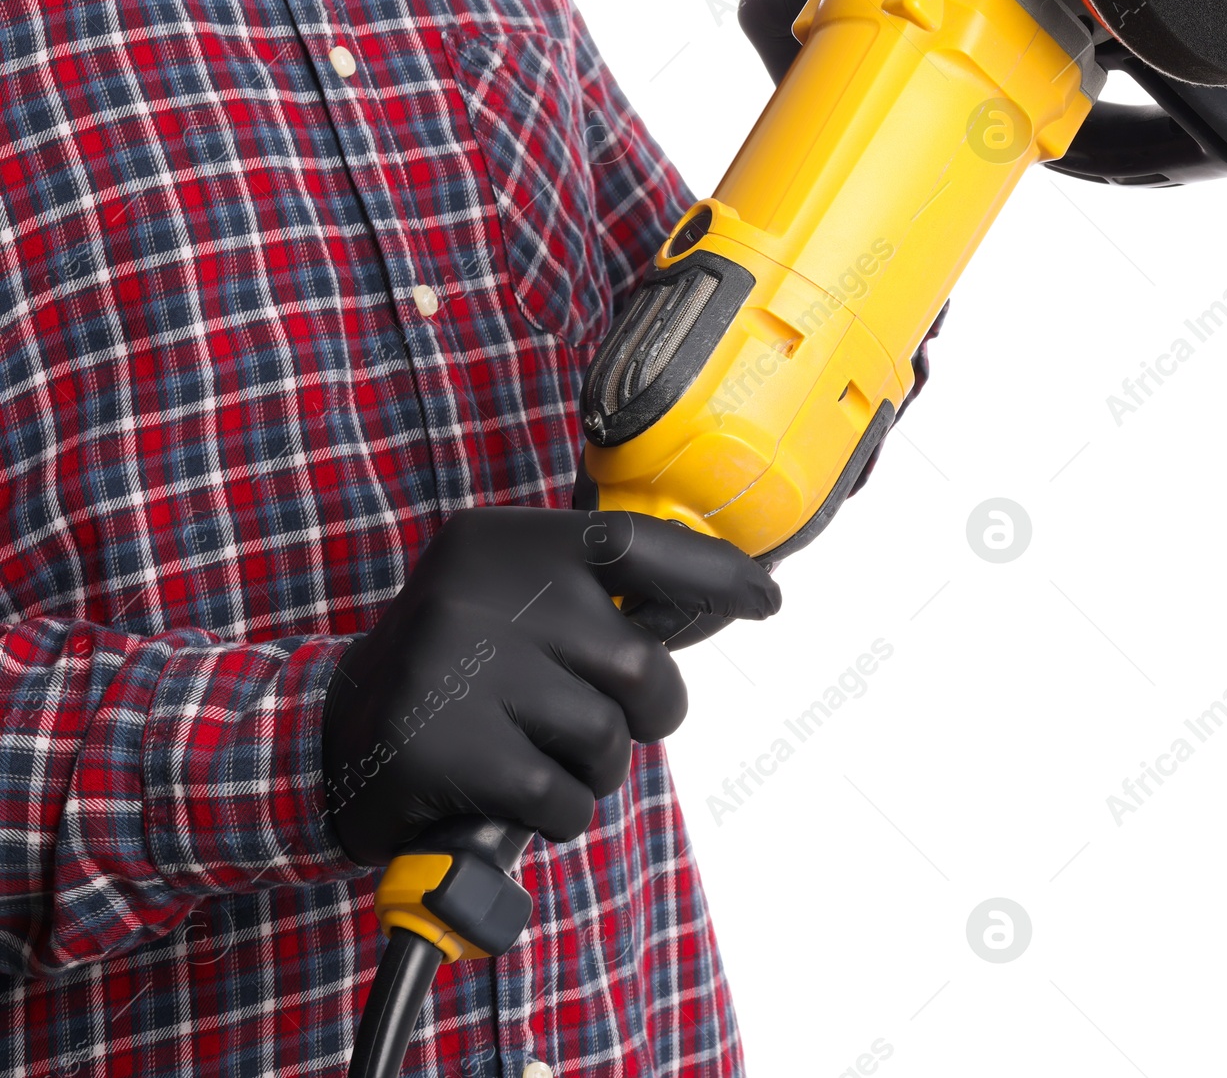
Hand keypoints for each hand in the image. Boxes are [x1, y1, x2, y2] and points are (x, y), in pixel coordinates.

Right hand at [320, 507, 780, 863]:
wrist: (328, 745)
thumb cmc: (458, 675)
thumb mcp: (514, 606)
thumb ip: (596, 601)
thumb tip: (714, 603)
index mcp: (507, 543)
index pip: (637, 543)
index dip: (715, 573)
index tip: (765, 598)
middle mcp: (485, 591)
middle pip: (639, 664)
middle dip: (642, 712)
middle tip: (593, 725)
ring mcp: (461, 665)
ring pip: (608, 739)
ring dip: (592, 771)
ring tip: (536, 759)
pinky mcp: (448, 747)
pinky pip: (564, 799)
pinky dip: (556, 816)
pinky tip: (509, 799)